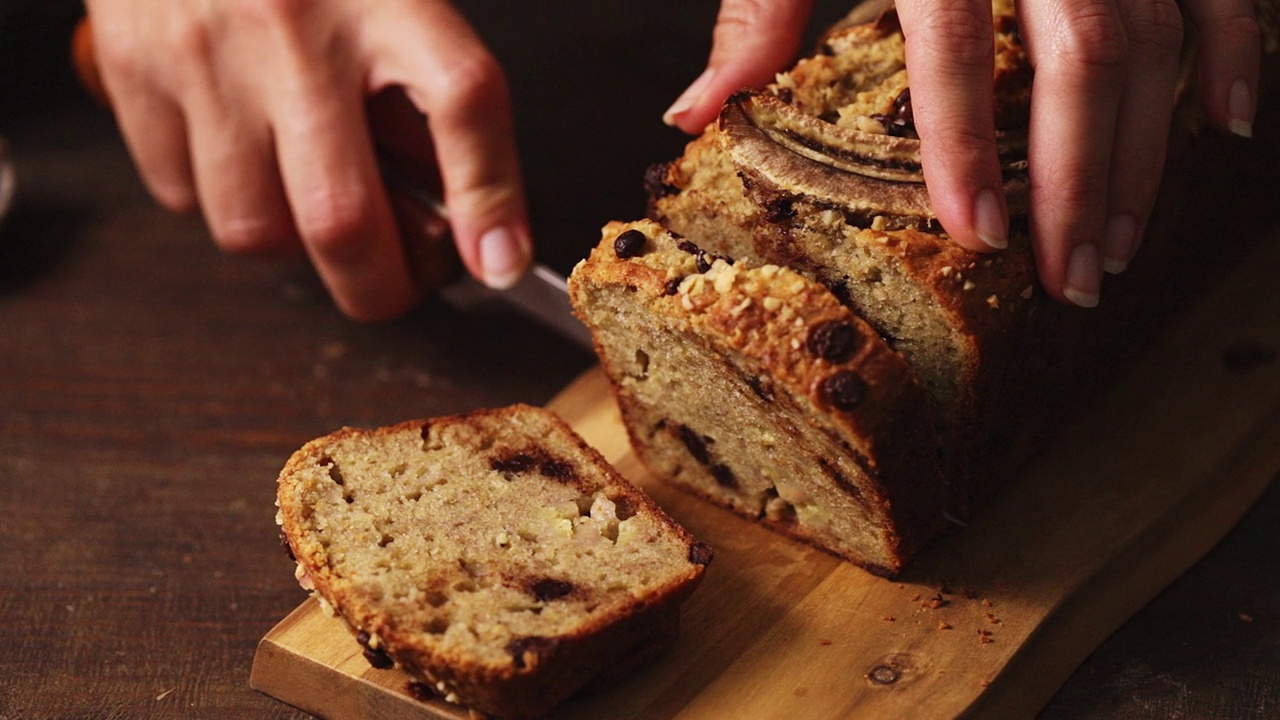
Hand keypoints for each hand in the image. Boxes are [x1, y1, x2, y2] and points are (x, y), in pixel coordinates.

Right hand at [84, 0, 532, 320]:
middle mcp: (293, 23)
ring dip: (293, 242)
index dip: (488, 196)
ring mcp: (206, 49)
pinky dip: (219, 200)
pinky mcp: (133, 66)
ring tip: (310, 192)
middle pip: (341, 215)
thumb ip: (429, 100)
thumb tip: (469, 224)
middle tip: (397, 280)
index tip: (497, 262)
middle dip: (379, 286)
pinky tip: (241, 153)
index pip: (461, 98)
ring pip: (255, 228)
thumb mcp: (392, 2)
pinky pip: (181, 195)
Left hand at [665, 0, 1261, 307]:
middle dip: (1081, 179)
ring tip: (1120, 245)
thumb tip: (697, 112)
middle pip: (1082, 54)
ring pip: (1155, 32)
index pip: (957, 45)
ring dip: (1148, 148)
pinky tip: (1226, 126)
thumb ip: (764, 10)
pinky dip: (1233, 49)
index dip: (968, 146)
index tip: (979, 235)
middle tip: (1070, 276)